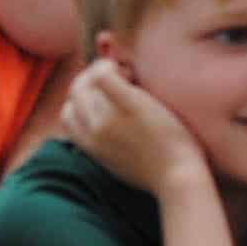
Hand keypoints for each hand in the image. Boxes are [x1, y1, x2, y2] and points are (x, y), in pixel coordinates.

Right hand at [62, 59, 209, 202]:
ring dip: (104, 71)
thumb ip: (107, 147)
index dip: (83, 100)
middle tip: (120, 81)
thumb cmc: (160, 174)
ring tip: (129, 78)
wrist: (179, 180)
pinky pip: (102, 74)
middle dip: (92, 79)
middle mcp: (93, 131)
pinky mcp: (128, 105)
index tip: (105, 98)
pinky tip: (130, 73)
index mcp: (90, 147)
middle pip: (75, 92)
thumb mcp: (121, 165)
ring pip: (86, 81)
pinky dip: (110, 66)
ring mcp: (107, 119)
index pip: (67, 113)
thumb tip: (109, 130)